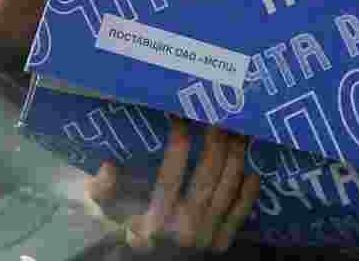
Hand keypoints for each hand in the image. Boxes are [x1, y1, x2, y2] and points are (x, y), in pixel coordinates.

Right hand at [88, 118, 261, 253]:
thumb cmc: (131, 232)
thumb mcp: (111, 214)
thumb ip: (104, 191)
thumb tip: (108, 166)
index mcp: (155, 220)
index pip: (170, 175)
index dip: (178, 143)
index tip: (182, 116)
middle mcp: (185, 228)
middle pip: (207, 176)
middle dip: (217, 141)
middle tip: (222, 115)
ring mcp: (207, 236)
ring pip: (228, 187)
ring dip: (237, 156)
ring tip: (241, 131)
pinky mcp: (222, 243)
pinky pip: (241, 211)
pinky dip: (248, 190)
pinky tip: (254, 167)